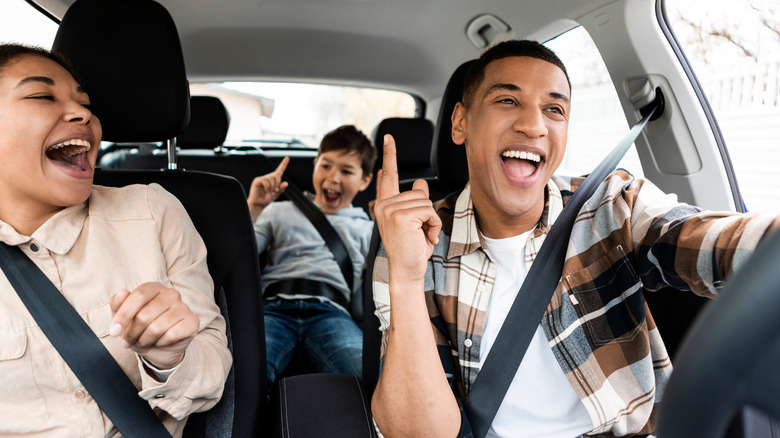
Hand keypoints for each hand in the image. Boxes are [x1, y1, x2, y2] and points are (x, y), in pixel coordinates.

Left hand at [110, 282, 199, 369]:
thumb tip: (122, 292)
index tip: (114, 331)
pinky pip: (171, 335)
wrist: (160, 348)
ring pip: (156, 328)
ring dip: (144, 340)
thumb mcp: (124, 318)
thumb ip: (118, 304)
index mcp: (154, 288)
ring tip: (142, 342)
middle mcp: (171, 294)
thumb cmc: (140, 329)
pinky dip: (160, 343)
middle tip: (129, 340)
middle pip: (145, 315)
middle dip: (132, 333)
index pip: (138, 296)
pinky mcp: (192, 322)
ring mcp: (184, 307)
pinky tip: (159, 342)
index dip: (124, 315)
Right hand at [247, 156, 289, 219]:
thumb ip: (281, 189)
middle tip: (275, 191)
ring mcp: (262, 178)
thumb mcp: (277, 194)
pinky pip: (265, 181)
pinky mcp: (257, 180)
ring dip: (272, 187)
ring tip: (269, 192)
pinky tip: (266, 190)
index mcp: (274, 180)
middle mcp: (268, 177)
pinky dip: (267, 187)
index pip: (280, 170)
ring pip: (271, 178)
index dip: (284, 164)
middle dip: (278, 183)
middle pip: (276, 175)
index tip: (287, 157)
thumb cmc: (267, 199)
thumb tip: (286, 183)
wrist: (259, 204)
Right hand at [374, 134, 441, 281]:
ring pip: (425, 201)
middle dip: (427, 213)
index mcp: (385, 205)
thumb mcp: (416, 223)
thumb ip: (416, 201)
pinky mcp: (400, 216)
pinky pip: (429, 210)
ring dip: (431, 220)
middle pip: (418, 192)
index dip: (390, 155)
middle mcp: (383, 205)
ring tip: (422, 236)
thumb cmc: (411, 250)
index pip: (388, 176)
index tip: (389, 138)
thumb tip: (420, 183)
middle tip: (420, 233)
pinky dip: (433, 225)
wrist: (407, 271)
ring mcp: (389, 209)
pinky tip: (425, 237)